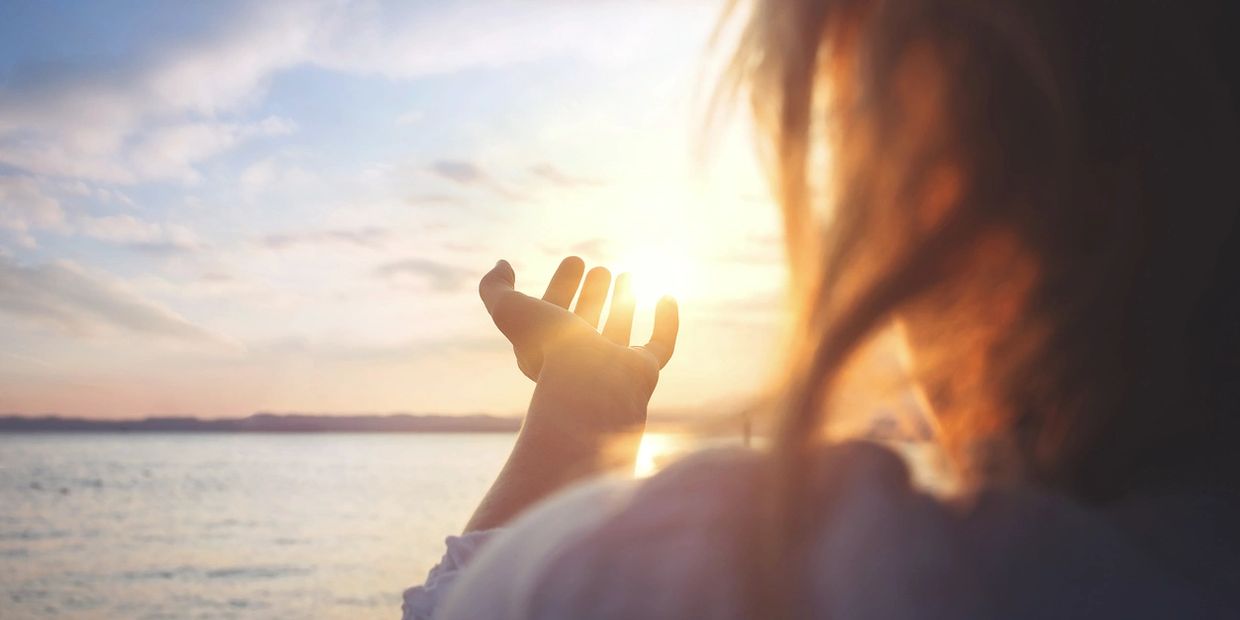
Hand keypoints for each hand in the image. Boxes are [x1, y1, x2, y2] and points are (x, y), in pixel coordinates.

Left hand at [478, 256, 677, 398]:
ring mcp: (613, 367)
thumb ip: (494, 286)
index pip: (555, 312)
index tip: (574, 260)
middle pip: (587, 322)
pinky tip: (667, 296)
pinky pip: (660, 345)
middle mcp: (580, 360)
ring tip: (627, 275)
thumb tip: (502, 264)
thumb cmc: (548, 349)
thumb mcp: (509, 310)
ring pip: (619, 330)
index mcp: (547, 348)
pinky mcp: (644, 371)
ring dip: (623, 302)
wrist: (590, 387)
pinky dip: (666, 321)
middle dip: (593, 293)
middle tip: (600, 270)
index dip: (562, 284)